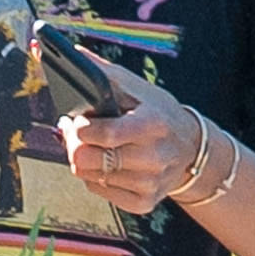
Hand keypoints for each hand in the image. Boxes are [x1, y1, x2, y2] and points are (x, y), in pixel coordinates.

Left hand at [59, 58, 207, 215]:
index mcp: (153, 124)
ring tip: (92, 145)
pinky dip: (94, 176)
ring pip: (88, 175)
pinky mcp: (144, 202)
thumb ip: (100, 71)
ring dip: (83, 158)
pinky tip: (106, 163)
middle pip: (88, 159)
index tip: (77, 119)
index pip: (104, 134)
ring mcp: (150, 184)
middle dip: (74, 143)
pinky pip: (97, 190)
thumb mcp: (137, 88)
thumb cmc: (156, 112)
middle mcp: (154, 158)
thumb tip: (64, 53)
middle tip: (75, 131)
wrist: (190, 149)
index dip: (80, 128)